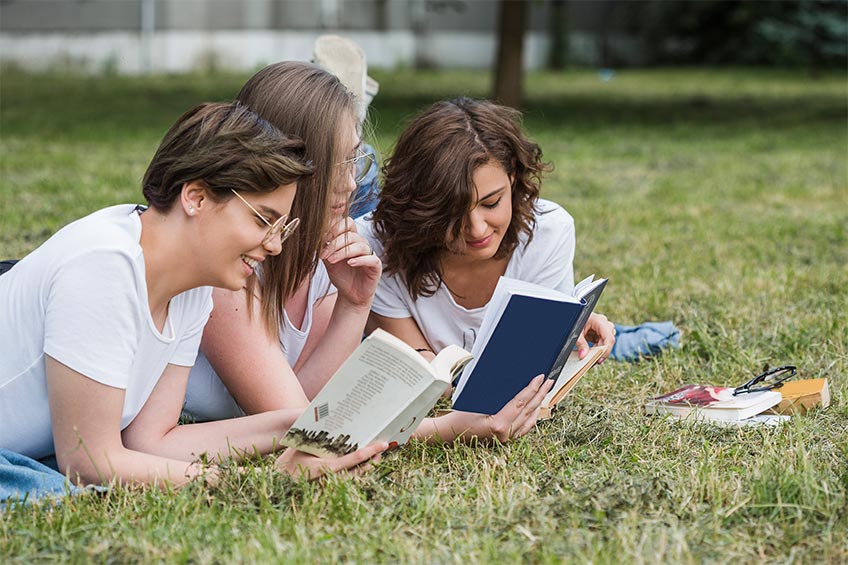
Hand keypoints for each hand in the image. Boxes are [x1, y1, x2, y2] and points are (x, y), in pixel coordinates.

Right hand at [273, 442, 387, 480]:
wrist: (279, 482)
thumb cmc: (289, 461)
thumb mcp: (301, 445)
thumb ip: (316, 435)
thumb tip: (328, 416)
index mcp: (325, 468)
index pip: (354, 459)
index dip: (370, 451)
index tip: (383, 444)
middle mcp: (331, 479)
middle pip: (361, 469)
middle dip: (374, 459)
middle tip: (384, 447)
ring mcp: (331, 484)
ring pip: (357, 475)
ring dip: (368, 465)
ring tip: (377, 453)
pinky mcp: (330, 486)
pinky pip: (349, 478)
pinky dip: (358, 469)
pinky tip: (364, 459)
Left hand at [320, 217, 381, 308]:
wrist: (349, 293)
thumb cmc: (340, 274)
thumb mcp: (328, 259)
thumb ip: (324, 247)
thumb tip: (316, 235)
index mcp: (351, 238)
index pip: (348, 223)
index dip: (336, 228)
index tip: (323, 238)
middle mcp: (362, 243)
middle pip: (351, 235)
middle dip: (335, 243)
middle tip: (324, 254)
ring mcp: (370, 254)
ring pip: (359, 246)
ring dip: (343, 252)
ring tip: (331, 260)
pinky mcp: (376, 265)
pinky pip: (371, 258)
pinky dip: (359, 260)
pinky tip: (349, 263)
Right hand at [431, 374, 552, 442]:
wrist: (449, 433)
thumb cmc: (459, 416)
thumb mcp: (476, 401)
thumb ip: (496, 395)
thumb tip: (512, 381)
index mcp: (498, 424)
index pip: (520, 402)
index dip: (531, 389)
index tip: (540, 377)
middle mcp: (505, 434)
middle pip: (528, 410)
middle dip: (539, 393)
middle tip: (548, 380)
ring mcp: (507, 439)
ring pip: (529, 419)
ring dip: (538, 404)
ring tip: (545, 391)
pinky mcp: (506, 440)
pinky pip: (524, 428)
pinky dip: (531, 416)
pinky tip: (535, 408)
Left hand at [576, 312, 615, 362]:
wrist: (571, 316)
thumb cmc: (575, 320)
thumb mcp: (576, 332)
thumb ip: (580, 344)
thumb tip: (583, 356)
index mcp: (599, 321)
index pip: (609, 338)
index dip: (606, 350)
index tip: (599, 360)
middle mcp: (604, 324)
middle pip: (609, 341)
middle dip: (602, 351)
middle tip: (592, 361)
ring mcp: (603, 328)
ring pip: (607, 342)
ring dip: (599, 350)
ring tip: (590, 356)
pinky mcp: (600, 333)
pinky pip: (603, 343)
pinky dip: (597, 349)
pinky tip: (590, 352)